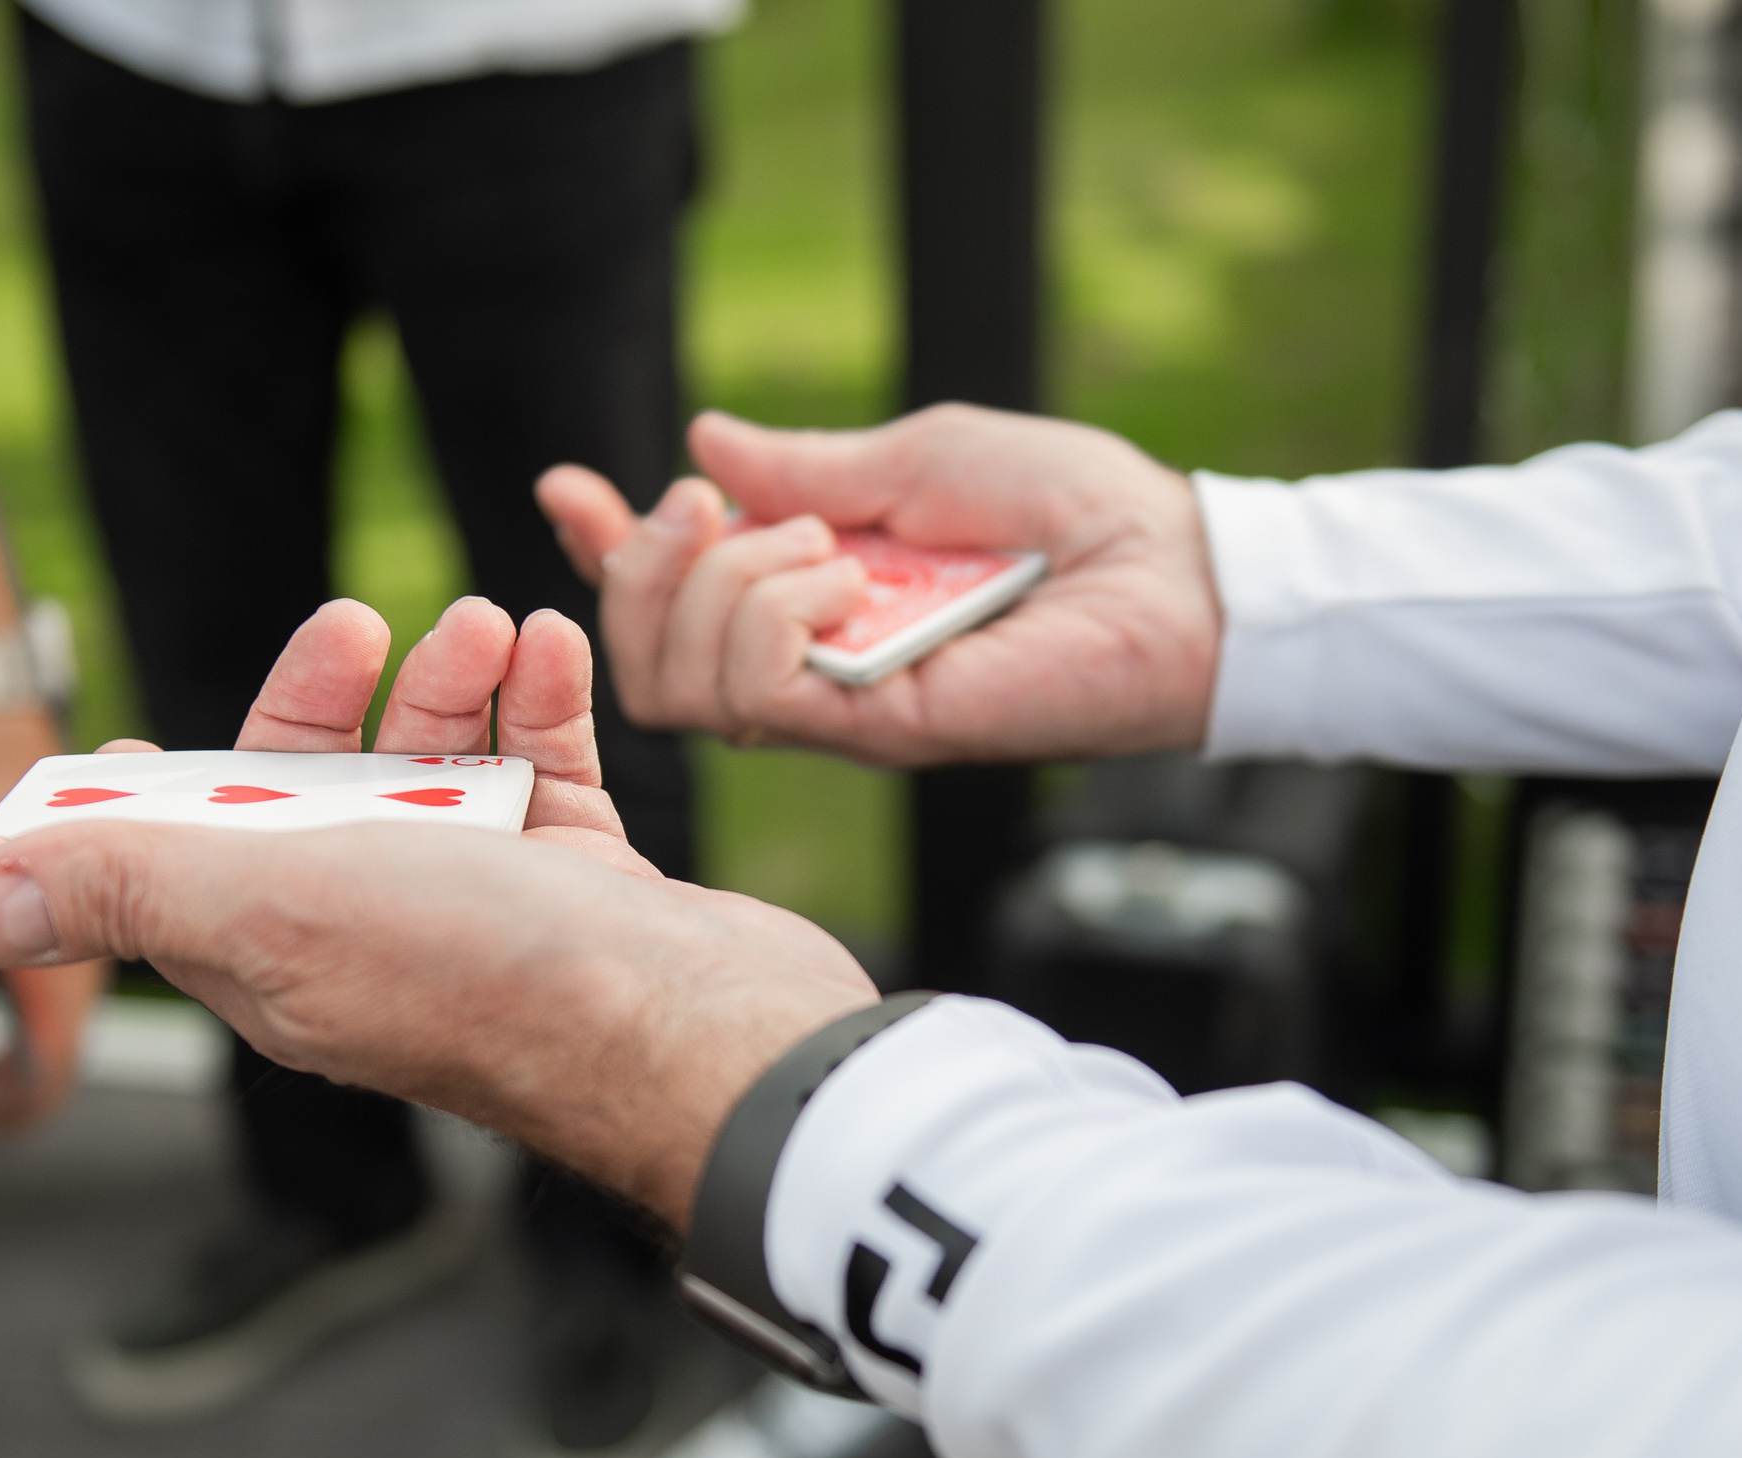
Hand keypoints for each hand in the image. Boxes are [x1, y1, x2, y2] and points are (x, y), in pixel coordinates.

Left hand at [0, 596, 879, 1226]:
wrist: (699, 1027)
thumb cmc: (493, 973)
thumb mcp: (274, 906)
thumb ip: (123, 886)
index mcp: (283, 960)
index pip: (186, 868)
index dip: (157, 795)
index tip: (138, 736)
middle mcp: (380, 937)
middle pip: (322, 797)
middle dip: (334, 698)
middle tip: (363, 620)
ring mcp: (493, 911)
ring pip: (445, 771)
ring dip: (454, 684)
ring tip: (492, 626)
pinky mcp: (588, 887)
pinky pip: (548, 775)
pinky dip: (543, 707)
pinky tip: (554, 653)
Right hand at [537, 404, 1223, 765]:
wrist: (1172, 568)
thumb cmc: (1069, 506)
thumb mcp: (920, 459)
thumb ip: (810, 467)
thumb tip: (707, 442)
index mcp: (808, 600)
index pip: (671, 605)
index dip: (603, 552)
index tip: (569, 486)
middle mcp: (810, 668)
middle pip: (647, 663)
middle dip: (644, 571)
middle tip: (710, 504)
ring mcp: (839, 710)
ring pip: (681, 688)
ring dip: (719, 589)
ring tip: (822, 546)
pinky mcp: (880, 732)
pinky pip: (763, 697)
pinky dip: (775, 617)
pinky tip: (845, 577)